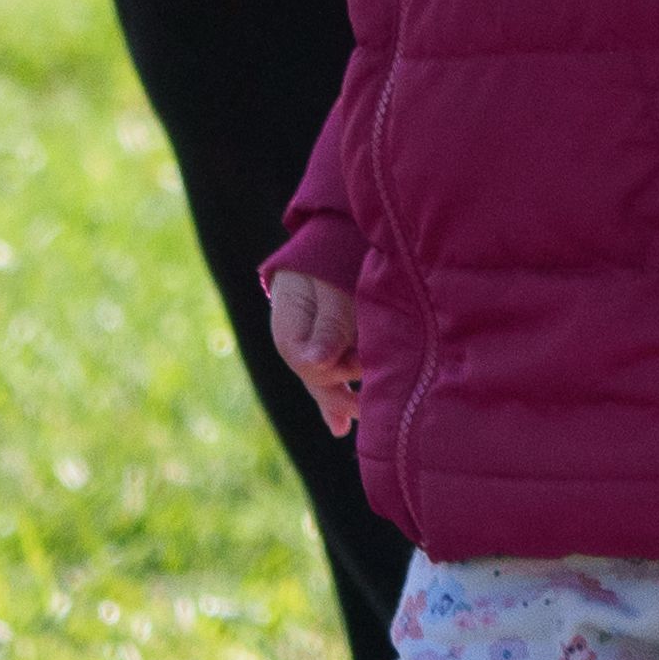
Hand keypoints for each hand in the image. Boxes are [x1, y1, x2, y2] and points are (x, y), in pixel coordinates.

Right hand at [267, 269, 362, 438]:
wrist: (338, 234)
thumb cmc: (338, 257)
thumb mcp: (334, 290)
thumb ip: (329, 326)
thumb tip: (316, 364)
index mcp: (288, 324)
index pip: (305, 362)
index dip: (334, 370)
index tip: (363, 370)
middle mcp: (296, 339)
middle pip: (313, 377)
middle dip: (340, 393)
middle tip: (370, 407)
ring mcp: (310, 344)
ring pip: (323, 380)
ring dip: (344, 395)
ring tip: (363, 412)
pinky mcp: (327, 346)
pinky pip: (329, 377)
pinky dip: (338, 397)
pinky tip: (337, 425)